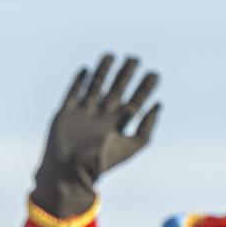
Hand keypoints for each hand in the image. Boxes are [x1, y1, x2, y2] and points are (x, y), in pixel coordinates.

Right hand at [32, 54, 159, 221]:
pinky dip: (79, 81)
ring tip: (111, 56)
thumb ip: (147, 127)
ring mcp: (85, 113)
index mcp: (118, 124)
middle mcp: (103, 116)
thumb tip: (158, 104)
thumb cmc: (103, 162)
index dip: (145, 87)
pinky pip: (73, 92)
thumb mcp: (132, 145)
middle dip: (126, 74)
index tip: (154, 74)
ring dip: (103, 71)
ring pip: (96, 86)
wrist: (71, 171)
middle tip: (134, 59)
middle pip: (117, 89)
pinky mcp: (67, 112)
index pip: (135, 101)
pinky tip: (86, 70)